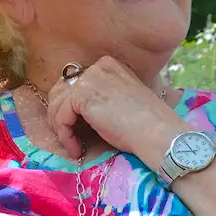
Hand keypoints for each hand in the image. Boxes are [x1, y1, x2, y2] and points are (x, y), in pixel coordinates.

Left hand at [44, 57, 183, 162]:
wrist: (159, 134)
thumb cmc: (145, 126)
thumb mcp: (118, 102)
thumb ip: (97, 97)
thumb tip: (73, 109)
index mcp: (108, 65)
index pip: (73, 83)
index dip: (69, 108)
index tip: (77, 129)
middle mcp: (98, 66)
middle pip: (60, 91)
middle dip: (60, 117)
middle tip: (69, 138)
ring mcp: (89, 78)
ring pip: (56, 105)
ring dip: (62, 130)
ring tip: (75, 147)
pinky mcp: (82, 95)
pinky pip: (60, 118)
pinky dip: (65, 137)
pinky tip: (77, 150)